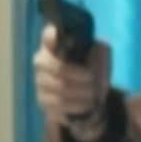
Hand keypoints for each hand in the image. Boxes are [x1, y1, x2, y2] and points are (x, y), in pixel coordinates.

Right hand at [33, 24, 111, 141]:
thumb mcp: (101, 56)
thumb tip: (93, 54)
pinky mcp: (42, 100)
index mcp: (54, 45)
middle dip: (80, 77)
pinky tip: (85, 104)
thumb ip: (98, 50)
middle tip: (92, 80)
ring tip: (92, 94)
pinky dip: (76, 105)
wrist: (90, 94)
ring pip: (60, 88)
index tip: (71, 43)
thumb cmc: (93, 69)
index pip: (49, 36)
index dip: (55, 38)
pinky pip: (58, 104)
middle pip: (58, 68)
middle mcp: (41, 61)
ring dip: (81, 93)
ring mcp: (39, 81)